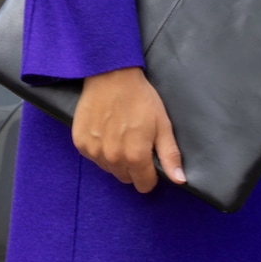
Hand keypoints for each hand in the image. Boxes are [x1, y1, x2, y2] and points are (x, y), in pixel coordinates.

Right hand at [72, 67, 186, 192]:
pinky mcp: (80, 142)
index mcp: (136, 156)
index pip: (144, 185)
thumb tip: (179, 180)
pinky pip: (93, 157)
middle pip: (125, 178)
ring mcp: (94, 151)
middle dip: (132, 167)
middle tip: (135, 142)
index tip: (149, 160)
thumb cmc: (140, 98)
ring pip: (109, 168)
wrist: (111, 76)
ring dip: (115, 159)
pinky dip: (100, 149)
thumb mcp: (162, 125)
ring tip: (119, 134)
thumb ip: (170, 155)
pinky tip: (105, 131)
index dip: (150, 176)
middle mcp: (113, 158)